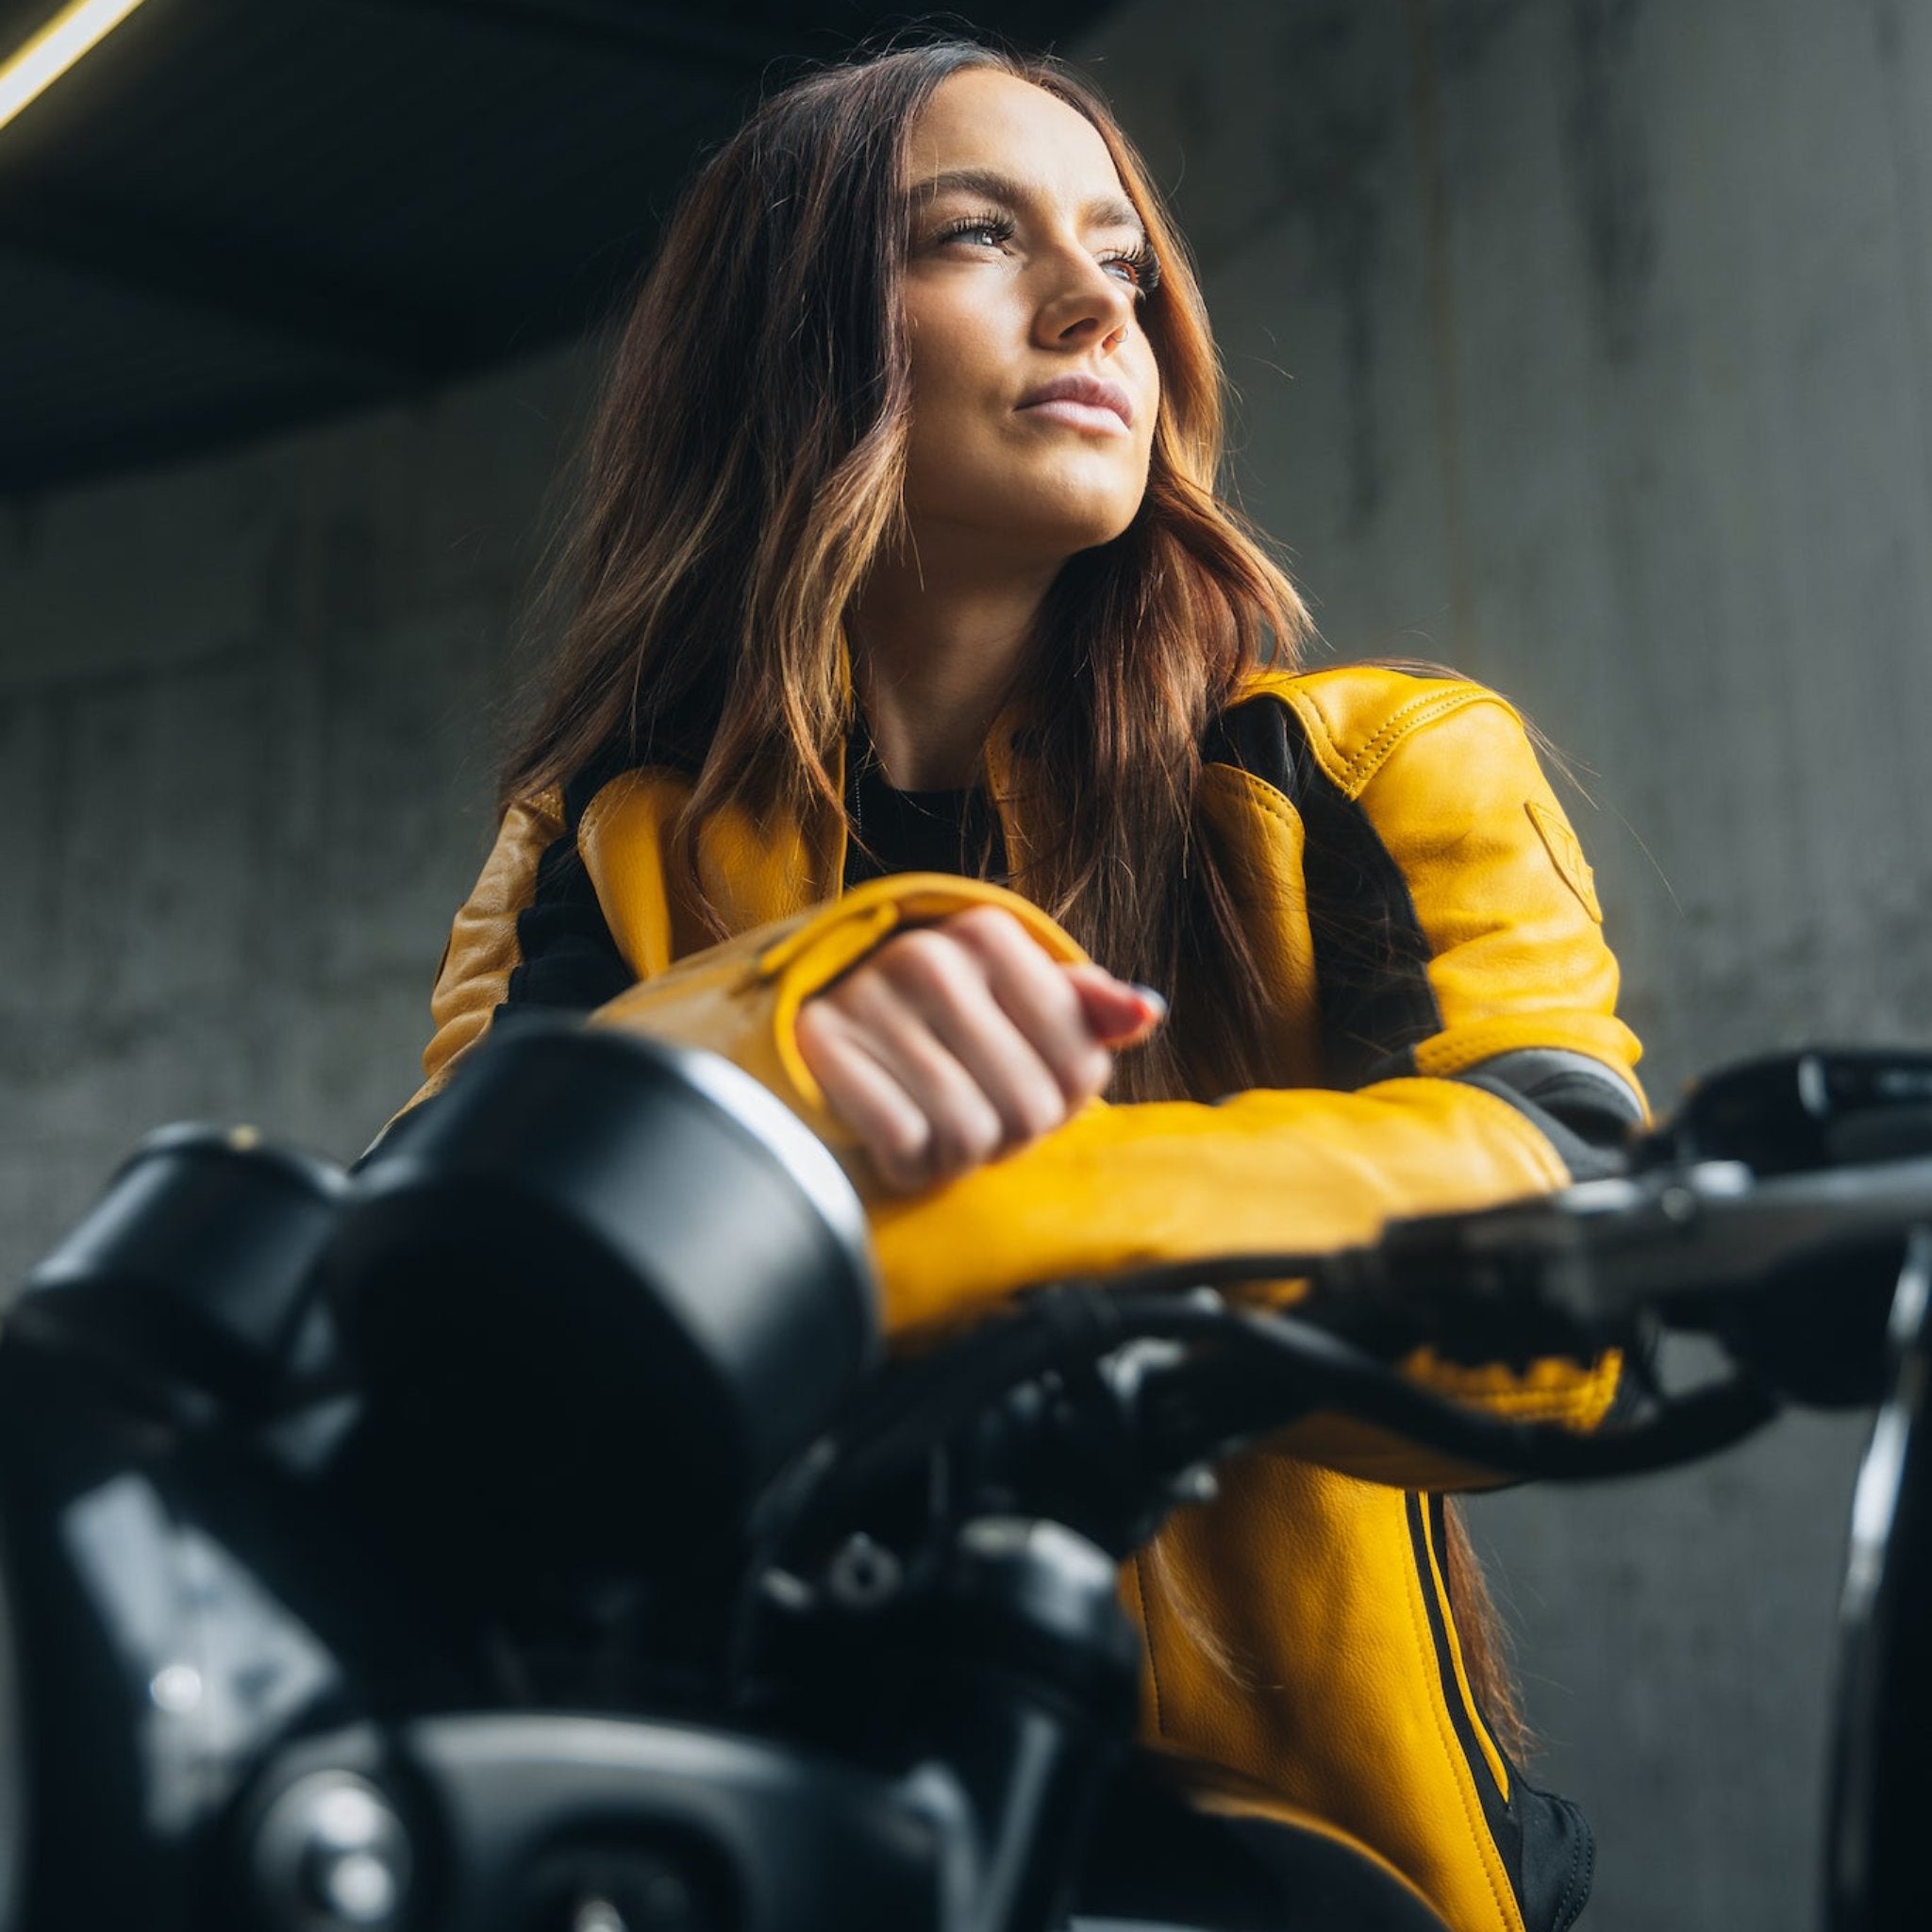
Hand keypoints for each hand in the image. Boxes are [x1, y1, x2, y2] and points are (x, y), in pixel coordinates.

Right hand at [794, 904, 1164, 1193]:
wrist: (826, 1022)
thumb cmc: (944, 1021)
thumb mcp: (1019, 1000)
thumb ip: (1087, 1010)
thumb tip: (1148, 1012)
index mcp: (989, 934)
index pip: (1082, 1066)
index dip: (1061, 1100)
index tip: (1021, 1083)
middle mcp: (929, 956)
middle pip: (1030, 1108)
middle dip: (1009, 1134)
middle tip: (976, 1114)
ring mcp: (870, 997)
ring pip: (969, 1134)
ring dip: (959, 1157)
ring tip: (939, 1131)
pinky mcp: (821, 1046)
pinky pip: (905, 1146)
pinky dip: (908, 1166)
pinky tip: (898, 1142)